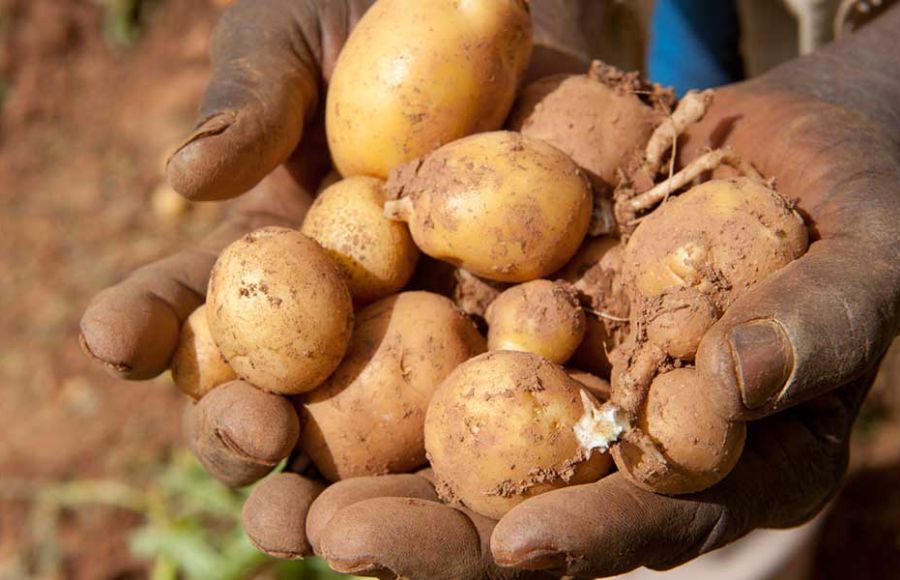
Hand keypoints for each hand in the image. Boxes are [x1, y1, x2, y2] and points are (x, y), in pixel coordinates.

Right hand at [79, 0, 605, 559]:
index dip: (147, 326)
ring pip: (357, 442)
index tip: (113, 337)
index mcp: (263, 255)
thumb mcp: (298, 38)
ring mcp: (410, 344)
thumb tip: (189, 176)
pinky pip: (476, 417)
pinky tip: (453, 492)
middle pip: (264, 401)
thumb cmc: (379, 15)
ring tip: (314, 525)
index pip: (189, 305)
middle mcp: (328, 319)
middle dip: (237, 432)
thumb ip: (249, 100)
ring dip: (331, 488)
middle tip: (246, 434)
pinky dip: (455, 461)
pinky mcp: (498, 349)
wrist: (497, 28)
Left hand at [297, 61, 899, 579]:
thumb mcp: (864, 259)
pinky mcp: (506, 302)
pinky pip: (431, 340)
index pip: (646, 515)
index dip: (588, 536)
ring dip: (366, 462)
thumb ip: (818, 322)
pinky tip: (288, 371)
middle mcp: (617, 429)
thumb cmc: (855, 206)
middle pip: (523, 499)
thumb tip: (740, 383)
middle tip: (342, 539)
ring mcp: (556, 367)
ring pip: (454, 435)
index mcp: (712, 453)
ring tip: (276, 482)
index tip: (520, 553)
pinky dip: (363, 359)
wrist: (789, 141)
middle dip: (435, 531)